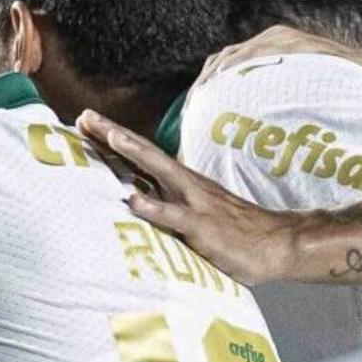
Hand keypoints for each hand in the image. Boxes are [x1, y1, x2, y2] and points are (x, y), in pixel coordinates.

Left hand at [74, 109, 298, 282]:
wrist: (277, 243)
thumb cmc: (236, 233)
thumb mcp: (198, 215)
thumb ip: (171, 208)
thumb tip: (142, 206)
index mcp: (182, 183)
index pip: (143, 156)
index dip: (114, 139)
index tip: (86, 122)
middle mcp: (185, 186)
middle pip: (144, 153)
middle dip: (113, 135)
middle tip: (84, 117)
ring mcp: (195, 204)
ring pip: (159, 172)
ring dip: (133, 154)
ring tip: (108, 138)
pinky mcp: (203, 227)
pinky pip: (176, 217)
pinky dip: (154, 208)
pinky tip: (134, 201)